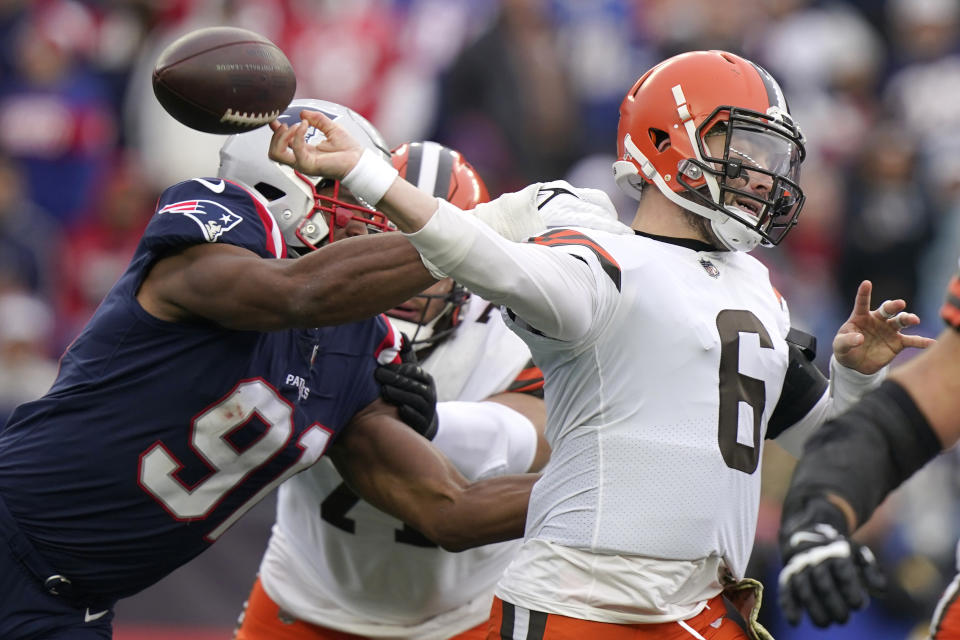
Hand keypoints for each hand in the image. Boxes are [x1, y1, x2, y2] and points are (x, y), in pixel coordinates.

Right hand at [268, 110, 362, 179]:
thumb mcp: (330, 127)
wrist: (359, 160)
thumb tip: (303, 113)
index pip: (282, 144)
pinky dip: (297, 134)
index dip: (274, 132)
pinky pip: (295, 148)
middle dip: (276, 135)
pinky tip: (304, 125)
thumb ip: (316, 119)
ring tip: (295, 126)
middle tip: (285, 124)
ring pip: (277, 153)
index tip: (274, 119)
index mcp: (304, 151)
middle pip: (273, 152)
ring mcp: (303, 163)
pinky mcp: (309, 165)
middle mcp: (301, 158)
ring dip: (282, 137)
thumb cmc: (349, 149)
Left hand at [374, 363, 437, 439]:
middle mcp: (429, 394)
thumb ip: (401, 360)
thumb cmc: (409, 394)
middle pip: (413, 384)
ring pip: (416, 400)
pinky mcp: (423, 424)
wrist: (422, 421)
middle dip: (395, 378)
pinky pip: (418, 418)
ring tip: (384, 390)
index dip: (399, 367)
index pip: (414, 371)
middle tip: (378, 374)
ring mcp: (427, 410)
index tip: (383, 365)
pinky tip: (398, 408)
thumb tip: (397, 336)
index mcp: (426, 381)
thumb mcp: (409, 378)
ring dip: (400, 394)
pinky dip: (409, 413)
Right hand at [778, 496, 885, 626]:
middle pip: (823, 583)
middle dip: (833, 604)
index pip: (842, 570)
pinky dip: (788, 606)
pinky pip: (785, 590)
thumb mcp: (859, 556)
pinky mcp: (787, 577)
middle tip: (843, 619)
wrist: (808, 537)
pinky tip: (795, 622)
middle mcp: (815, 558)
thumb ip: (871, 572)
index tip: (858, 605)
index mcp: (836, 552)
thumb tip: (880, 590)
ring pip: (804, 589)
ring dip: (814, 608)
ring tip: (825, 623)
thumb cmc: (841, 554)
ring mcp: (799, 567)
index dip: (850, 589)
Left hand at [832, 280, 934, 373]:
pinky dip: (921, 341)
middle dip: (893, 305)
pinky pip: (912, 340)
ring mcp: (889, 330)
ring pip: (901, 321)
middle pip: (887, 309)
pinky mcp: (898, 343)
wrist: (856, 365)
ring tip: (913, 320)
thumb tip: (860, 339)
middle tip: (899, 304)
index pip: (862, 302)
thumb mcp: (840, 346)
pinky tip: (931, 342)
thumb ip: (847, 341)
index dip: (864, 293)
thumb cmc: (846, 349)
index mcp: (861, 317)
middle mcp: (878, 320)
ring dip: (908, 318)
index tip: (866, 283)